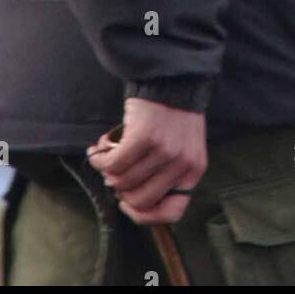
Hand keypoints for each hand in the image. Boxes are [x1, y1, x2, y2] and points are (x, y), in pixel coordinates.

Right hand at [86, 96, 206, 224]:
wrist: (172, 77)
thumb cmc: (172, 115)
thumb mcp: (182, 148)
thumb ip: (166, 174)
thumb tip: (129, 199)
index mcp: (194, 170)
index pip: (172, 213)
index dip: (145, 215)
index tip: (128, 203)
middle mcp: (181, 164)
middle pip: (141, 200)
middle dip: (122, 190)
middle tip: (115, 174)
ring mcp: (163, 151)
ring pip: (123, 181)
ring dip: (108, 171)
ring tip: (107, 153)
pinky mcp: (143, 137)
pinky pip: (113, 163)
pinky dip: (101, 159)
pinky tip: (100, 149)